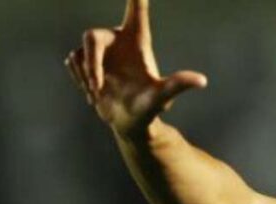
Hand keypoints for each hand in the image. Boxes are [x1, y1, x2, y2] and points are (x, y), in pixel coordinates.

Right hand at [63, 0, 207, 135]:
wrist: (129, 122)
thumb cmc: (149, 108)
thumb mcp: (162, 96)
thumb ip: (178, 85)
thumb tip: (202, 81)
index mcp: (138, 40)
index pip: (136, 9)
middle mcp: (118, 40)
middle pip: (91, 36)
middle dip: (91, 64)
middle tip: (97, 88)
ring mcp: (100, 50)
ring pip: (80, 54)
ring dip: (88, 78)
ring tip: (101, 95)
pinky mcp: (86, 60)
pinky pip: (72, 62)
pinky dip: (81, 80)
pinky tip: (95, 93)